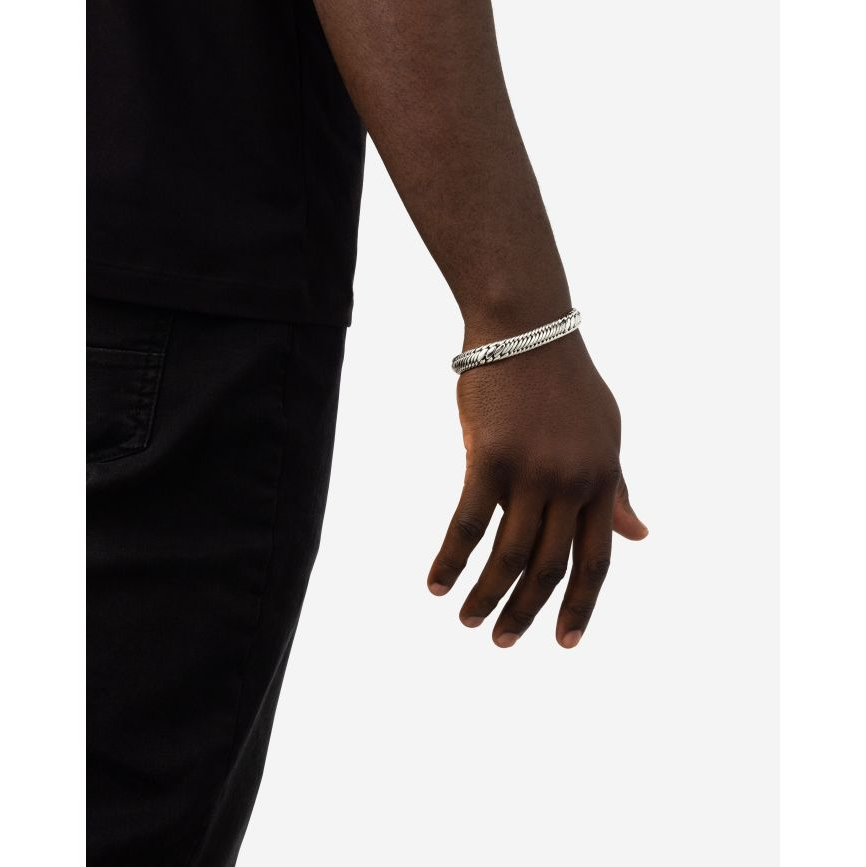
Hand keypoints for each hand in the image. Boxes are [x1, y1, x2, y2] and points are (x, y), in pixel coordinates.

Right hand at [427, 329, 647, 647]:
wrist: (526, 327)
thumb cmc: (564, 382)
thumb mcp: (606, 435)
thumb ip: (618, 488)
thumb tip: (639, 535)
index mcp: (603, 479)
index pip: (598, 558)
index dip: (583, 605)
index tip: (566, 642)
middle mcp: (573, 482)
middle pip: (552, 566)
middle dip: (527, 611)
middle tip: (502, 642)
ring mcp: (533, 471)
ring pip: (510, 553)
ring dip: (488, 595)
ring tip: (468, 620)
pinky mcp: (490, 458)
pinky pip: (467, 524)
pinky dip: (451, 560)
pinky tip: (436, 585)